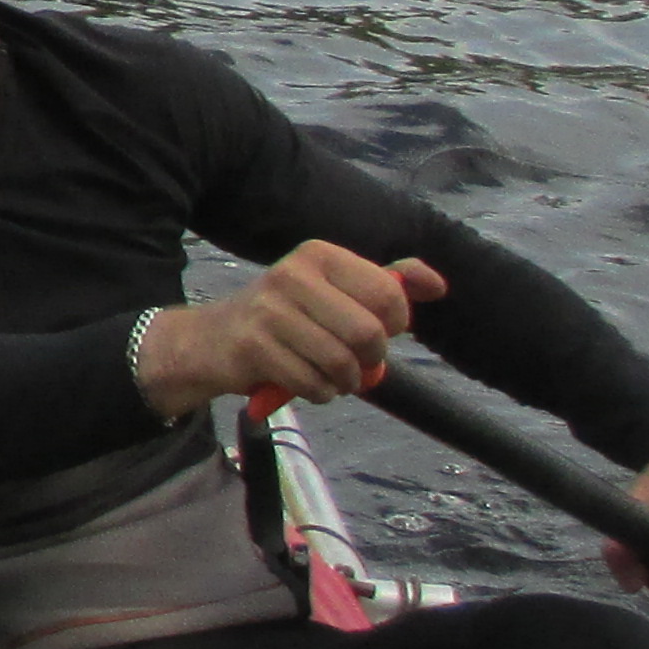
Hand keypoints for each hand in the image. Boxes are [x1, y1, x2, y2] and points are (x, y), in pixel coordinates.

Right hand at [133, 243, 436, 416]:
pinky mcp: (253, 347)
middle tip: (358, 363)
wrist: (212, 340)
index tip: (378, 331)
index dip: (395, 324)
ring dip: (346, 382)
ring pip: (341, 363)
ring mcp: (269, 310)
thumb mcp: (334, 289)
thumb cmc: (285, 316)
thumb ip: (387, 283)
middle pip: (368, 333)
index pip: (388, 293)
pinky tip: (308, 383)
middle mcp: (292, 274)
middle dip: (372, 360)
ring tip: (333, 377)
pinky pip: (312, 384)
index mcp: (319, 255)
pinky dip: (320, 394)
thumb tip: (437, 285)